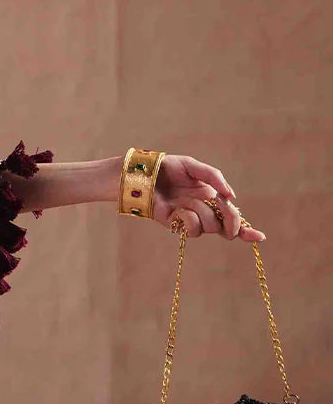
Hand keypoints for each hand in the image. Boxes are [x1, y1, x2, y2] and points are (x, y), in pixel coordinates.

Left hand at [150, 155, 265, 241]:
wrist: (144, 174)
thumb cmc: (168, 168)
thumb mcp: (193, 166)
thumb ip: (214, 177)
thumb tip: (231, 196)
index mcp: (211, 199)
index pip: (232, 218)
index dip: (246, 230)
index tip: (260, 236)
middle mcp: (203, 212)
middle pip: (227, 227)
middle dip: (232, 221)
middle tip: (227, 211)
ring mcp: (190, 219)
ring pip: (210, 226)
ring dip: (203, 211)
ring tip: (187, 198)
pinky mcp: (176, 225)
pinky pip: (192, 228)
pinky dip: (189, 217)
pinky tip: (179, 209)